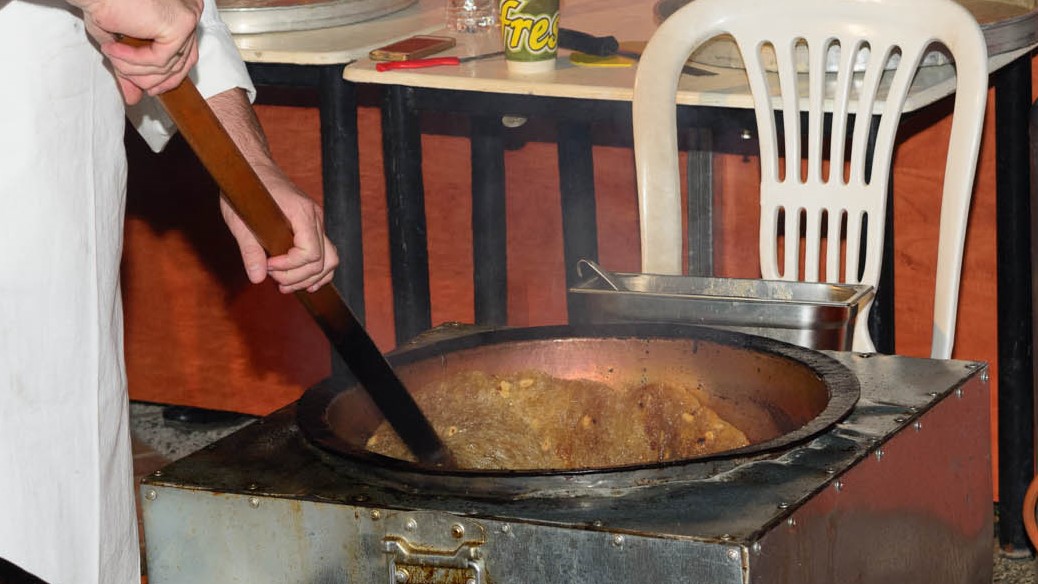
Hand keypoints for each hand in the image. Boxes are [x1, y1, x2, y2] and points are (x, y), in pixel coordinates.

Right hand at [68, 0, 201, 103]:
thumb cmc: (105, 3)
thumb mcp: (122, 45)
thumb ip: (132, 70)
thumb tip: (134, 99)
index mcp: (182, 14)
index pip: (186, 54)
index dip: (168, 77)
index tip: (150, 89)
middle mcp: (191, 13)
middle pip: (182, 62)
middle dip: (155, 79)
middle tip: (133, 84)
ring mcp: (188, 19)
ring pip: (168, 65)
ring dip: (135, 69)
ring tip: (112, 57)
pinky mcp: (180, 25)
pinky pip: (159, 59)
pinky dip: (133, 60)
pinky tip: (113, 49)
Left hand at [220, 171, 338, 293]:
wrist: (251, 167)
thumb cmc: (244, 189)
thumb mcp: (239, 221)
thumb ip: (250, 250)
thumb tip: (257, 277)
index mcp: (301, 212)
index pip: (310, 252)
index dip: (290, 267)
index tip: (269, 266)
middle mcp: (314, 218)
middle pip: (322, 260)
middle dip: (298, 277)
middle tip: (273, 279)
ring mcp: (316, 222)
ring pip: (329, 259)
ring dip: (309, 277)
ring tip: (285, 285)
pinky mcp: (312, 227)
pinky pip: (325, 253)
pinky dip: (317, 271)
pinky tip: (304, 283)